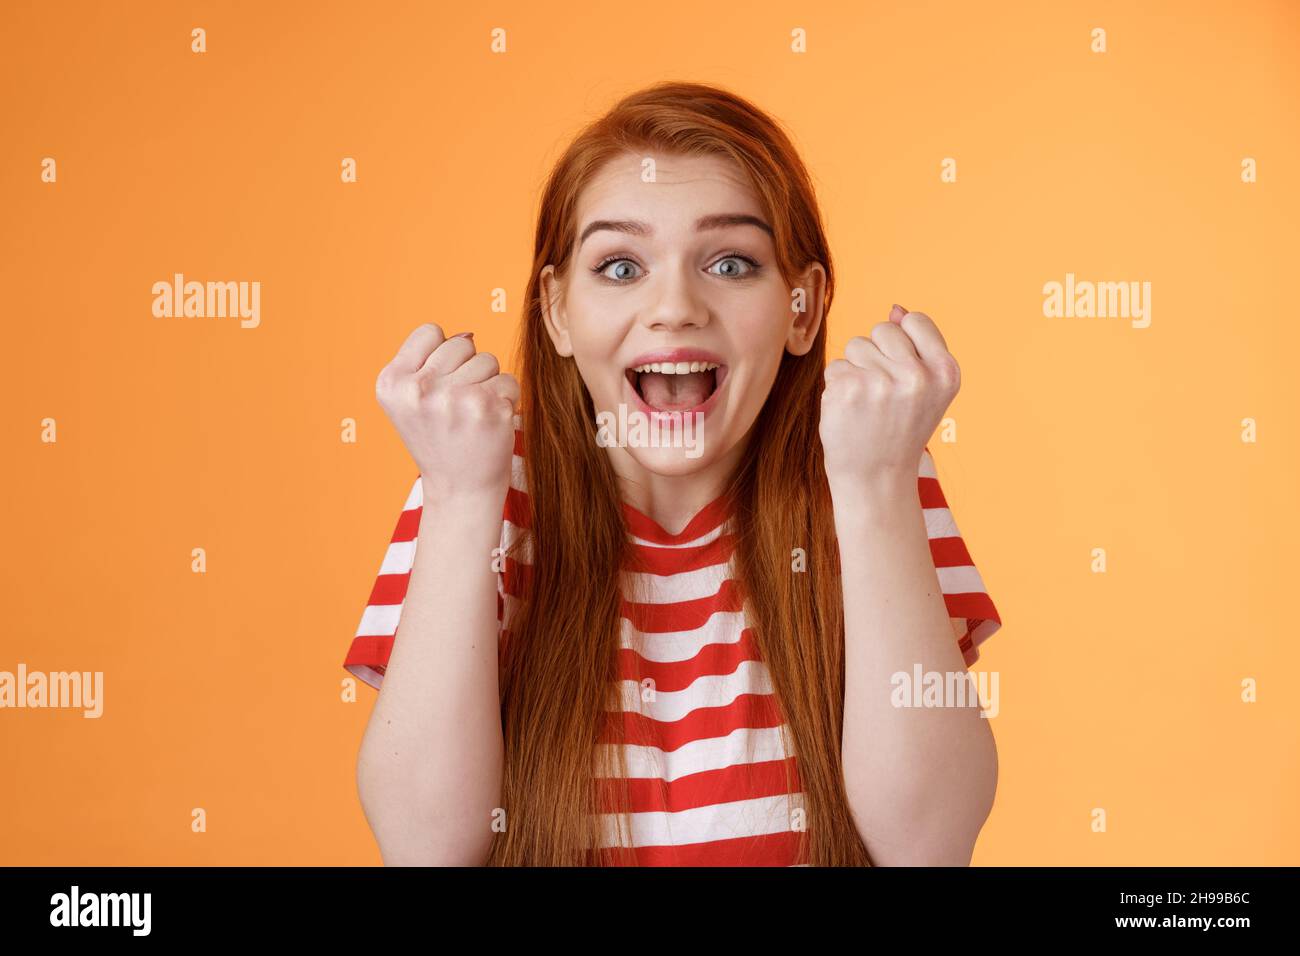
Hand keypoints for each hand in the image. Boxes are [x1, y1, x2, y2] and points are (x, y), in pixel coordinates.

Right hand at [375, 324, 519, 500]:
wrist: (460, 490)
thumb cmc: (439, 439)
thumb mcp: (411, 401)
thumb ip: (428, 361)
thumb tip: (468, 334)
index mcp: (392, 383)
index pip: (430, 331)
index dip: (441, 356)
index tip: (438, 388)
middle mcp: (418, 389)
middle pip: (462, 343)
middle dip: (466, 369)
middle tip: (457, 407)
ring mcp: (454, 398)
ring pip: (488, 359)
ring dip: (487, 384)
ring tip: (472, 416)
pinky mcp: (487, 408)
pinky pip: (508, 380)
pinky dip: (506, 399)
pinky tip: (489, 424)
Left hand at [820, 305, 960, 485]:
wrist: (877, 479)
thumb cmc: (899, 430)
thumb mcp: (925, 389)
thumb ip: (917, 348)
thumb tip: (896, 309)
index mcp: (945, 371)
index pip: (915, 321)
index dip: (902, 342)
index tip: (903, 374)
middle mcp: (917, 375)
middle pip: (882, 329)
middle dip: (877, 355)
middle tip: (883, 395)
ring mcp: (881, 382)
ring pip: (855, 345)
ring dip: (856, 370)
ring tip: (868, 404)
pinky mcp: (848, 389)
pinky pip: (835, 366)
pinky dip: (837, 387)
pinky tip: (851, 412)